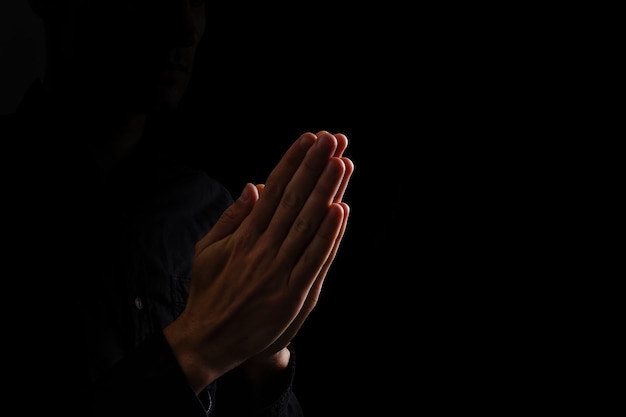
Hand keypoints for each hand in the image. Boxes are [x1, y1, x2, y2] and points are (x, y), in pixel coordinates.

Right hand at [164, 131, 353, 392]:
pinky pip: (315, 259)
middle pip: (294, 200)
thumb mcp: (208, 249)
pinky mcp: (293, 294)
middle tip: (332, 139)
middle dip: (314, 167)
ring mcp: (279, 271)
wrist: (210, 339)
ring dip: (326, 192)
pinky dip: (329, 235)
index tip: (308, 139)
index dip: (292, 162)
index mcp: (245, 235)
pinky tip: (340, 211)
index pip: (274, 190)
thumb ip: (232, 217)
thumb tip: (254, 185)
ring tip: (342, 163)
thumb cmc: (210, 291)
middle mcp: (263, 248)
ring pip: (307, 224)